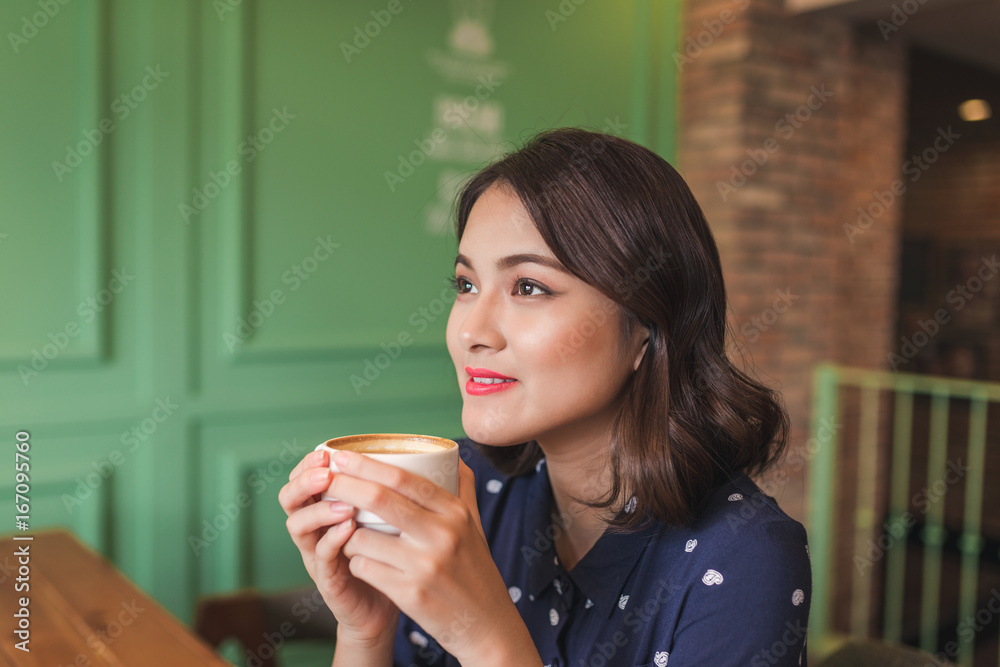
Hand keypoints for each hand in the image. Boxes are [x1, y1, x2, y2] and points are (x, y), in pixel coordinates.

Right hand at [278, 448, 399, 645]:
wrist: (390, 604)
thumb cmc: (393, 555)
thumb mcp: (392, 517)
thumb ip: (398, 489)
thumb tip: (436, 455)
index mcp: (329, 506)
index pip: (306, 477)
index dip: (310, 463)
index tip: (328, 451)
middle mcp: (317, 528)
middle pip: (291, 498)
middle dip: (305, 481)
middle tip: (326, 473)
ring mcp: (318, 554)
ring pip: (298, 525)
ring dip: (318, 510)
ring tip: (343, 503)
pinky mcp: (327, 580)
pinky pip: (321, 557)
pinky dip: (332, 541)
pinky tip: (349, 529)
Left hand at [330, 450, 540, 663]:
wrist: (487, 624)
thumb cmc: (474, 570)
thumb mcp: (474, 526)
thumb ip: (462, 488)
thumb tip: (451, 453)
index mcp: (455, 513)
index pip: (405, 479)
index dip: (368, 465)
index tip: (342, 456)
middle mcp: (442, 535)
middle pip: (379, 500)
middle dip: (343, 486)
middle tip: (323, 480)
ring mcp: (425, 565)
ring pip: (363, 537)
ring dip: (348, 535)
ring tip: (354, 538)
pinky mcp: (410, 593)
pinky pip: (364, 567)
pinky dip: (356, 562)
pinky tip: (365, 565)